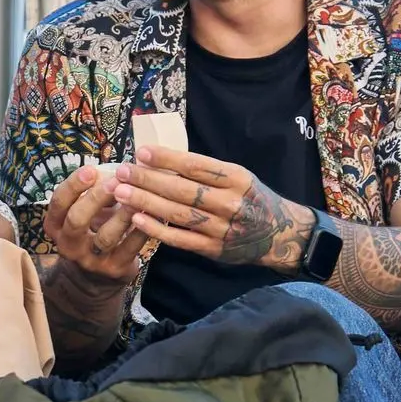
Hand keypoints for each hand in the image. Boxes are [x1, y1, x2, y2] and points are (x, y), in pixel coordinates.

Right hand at [45, 162, 142, 283]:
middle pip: (77, 220)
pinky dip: (141, 231)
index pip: (59, 202)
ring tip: (137, 198)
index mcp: (56, 225)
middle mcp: (68, 244)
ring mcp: (91, 259)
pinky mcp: (113, 270)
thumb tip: (117, 170)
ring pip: (105, 237)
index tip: (90, 170)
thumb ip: (93, 192)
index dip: (73, 185)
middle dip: (95, 199)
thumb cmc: (89, 232)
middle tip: (115, 182)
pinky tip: (152, 215)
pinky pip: (129, 249)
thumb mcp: (83, 213)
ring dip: (122, 216)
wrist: (92, 279)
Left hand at [111, 146, 310, 269]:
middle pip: (182, 190)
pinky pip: (180, 239)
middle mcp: (229, 203)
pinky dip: (157, 230)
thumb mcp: (239, 177)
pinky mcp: (213, 249)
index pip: (196, 166)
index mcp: (236, 178)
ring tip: (120, 193)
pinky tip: (136, 219)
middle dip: (148, 180)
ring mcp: (221, 228)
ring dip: (145, 202)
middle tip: (122, 171)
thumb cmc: (252, 199)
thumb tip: (165, 160)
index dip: (167, 159)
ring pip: (177, 214)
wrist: (280, 234)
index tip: (142, 152)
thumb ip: (207, 171)